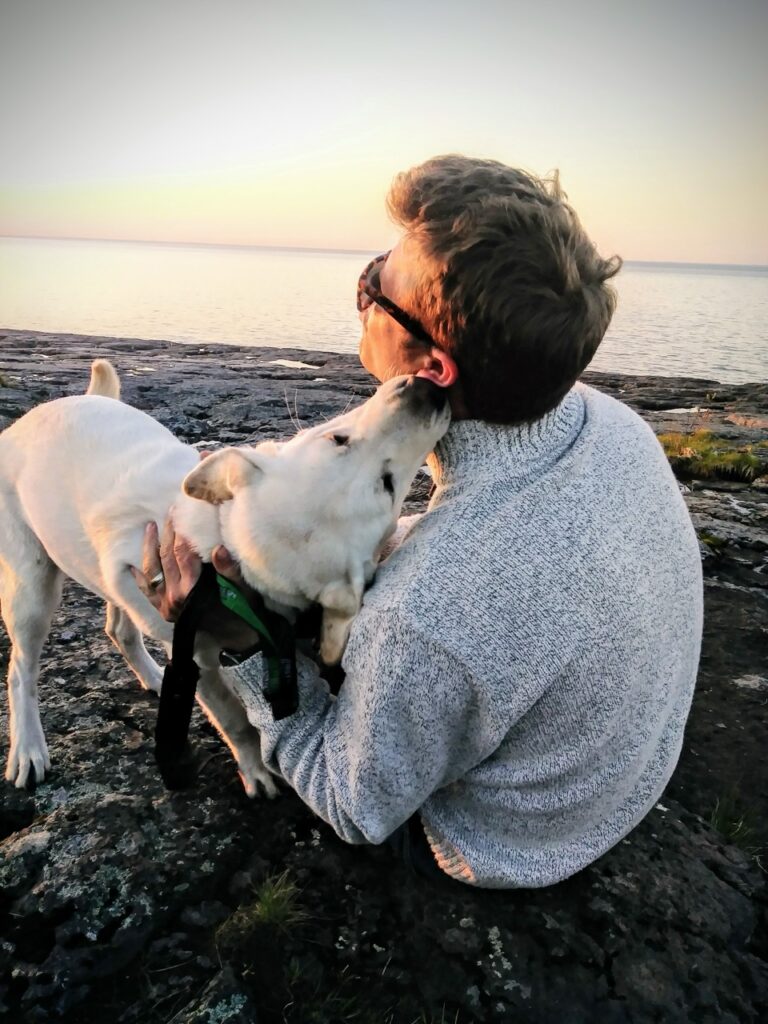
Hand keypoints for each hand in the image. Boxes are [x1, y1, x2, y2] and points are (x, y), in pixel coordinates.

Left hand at [131, 519, 261, 650]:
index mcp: (193, 590)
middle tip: (170, 512)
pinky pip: (146, 590)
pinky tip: (133, 563)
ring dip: (149, 547)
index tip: (183, 511)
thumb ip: (229, 570)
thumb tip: (218, 549)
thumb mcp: (243, 590)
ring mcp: (166, 605)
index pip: (183, 552)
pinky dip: (139, 576)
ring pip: (151, 571)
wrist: (235, 639)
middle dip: (167, 533)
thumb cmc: (243, 611)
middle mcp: (175, 597)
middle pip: (166, 557)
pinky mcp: (163, 611)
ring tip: (150, 526)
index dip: (182, 530)